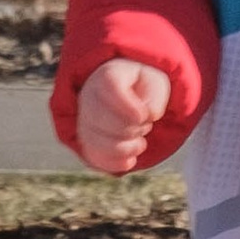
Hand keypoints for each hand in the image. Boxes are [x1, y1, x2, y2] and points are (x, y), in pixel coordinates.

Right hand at [75, 57, 171, 174]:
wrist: (128, 97)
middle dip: (130, 128)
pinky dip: (114, 163)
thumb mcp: (156, 83)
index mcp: (107, 75)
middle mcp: (88, 96)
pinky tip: (131, 160)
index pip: (109, 86)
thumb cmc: (143, 88)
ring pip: (95, 140)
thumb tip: (148, 115)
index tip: (144, 116)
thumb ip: (155, 97)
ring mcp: (84, 120)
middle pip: (100, 117)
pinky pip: (93, 156)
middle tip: (144, 125)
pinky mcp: (86, 141)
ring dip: (125, 147)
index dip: (128, 106)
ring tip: (140, 142)